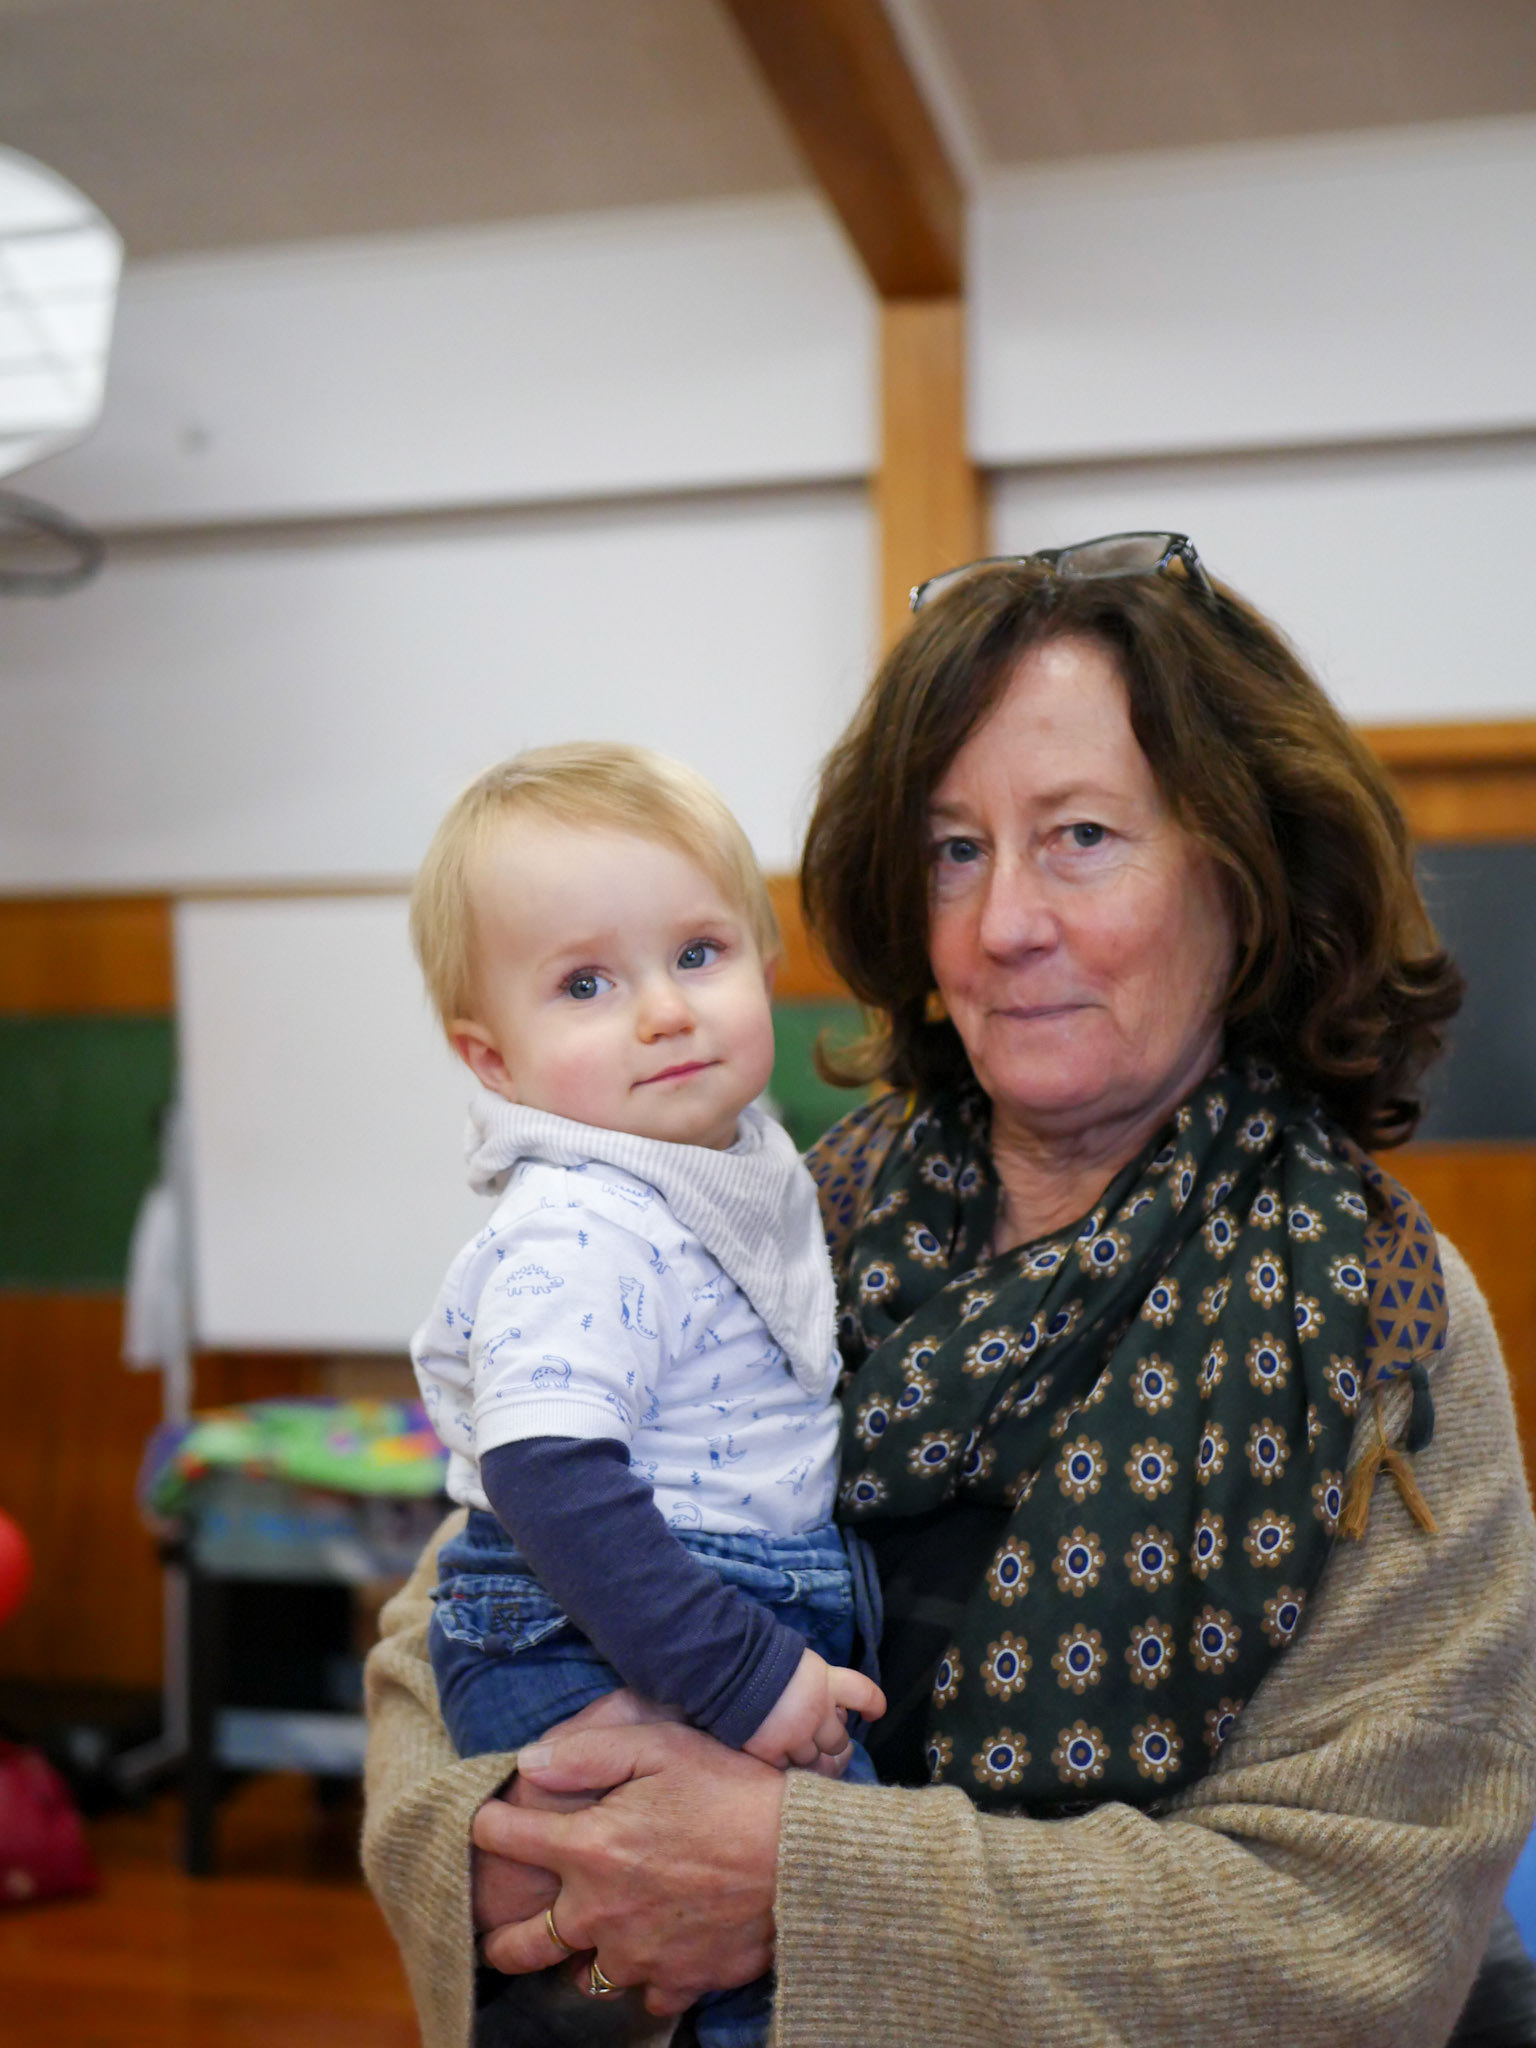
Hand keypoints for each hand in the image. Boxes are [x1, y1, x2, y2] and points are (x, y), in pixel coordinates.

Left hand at [473, 1721, 785, 2017]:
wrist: (802, 1858)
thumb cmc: (733, 1790)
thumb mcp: (662, 1745)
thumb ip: (587, 1752)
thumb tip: (527, 1760)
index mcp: (588, 1848)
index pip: (503, 1839)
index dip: (488, 1824)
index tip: (488, 1821)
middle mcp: (599, 1914)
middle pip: (516, 1947)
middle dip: (498, 1935)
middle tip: (500, 1925)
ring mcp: (637, 1956)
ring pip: (581, 1976)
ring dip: (581, 1954)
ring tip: (594, 1931)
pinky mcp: (678, 1981)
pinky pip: (644, 1993)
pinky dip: (645, 1974)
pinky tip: (658, 1945)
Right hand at [743, 1647, 885, 1771]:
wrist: (726, 1666)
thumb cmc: (761, 1657)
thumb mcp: (798, 1661)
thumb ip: (816, 1682)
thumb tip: (828, 1700)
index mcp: (825, 1682)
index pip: (864, 1694)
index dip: (873, 1706)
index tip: (873, 1714)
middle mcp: (817, 1712)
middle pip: (839, 1741)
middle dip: (833, 1742)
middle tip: (825, 1742)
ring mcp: (795, 1736)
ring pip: (815, 1763)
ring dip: (810, 1759)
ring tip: (798, 1752)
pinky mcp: (771, 1753)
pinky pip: (786, 1770)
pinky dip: (783, 1766)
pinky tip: (776, 1757)